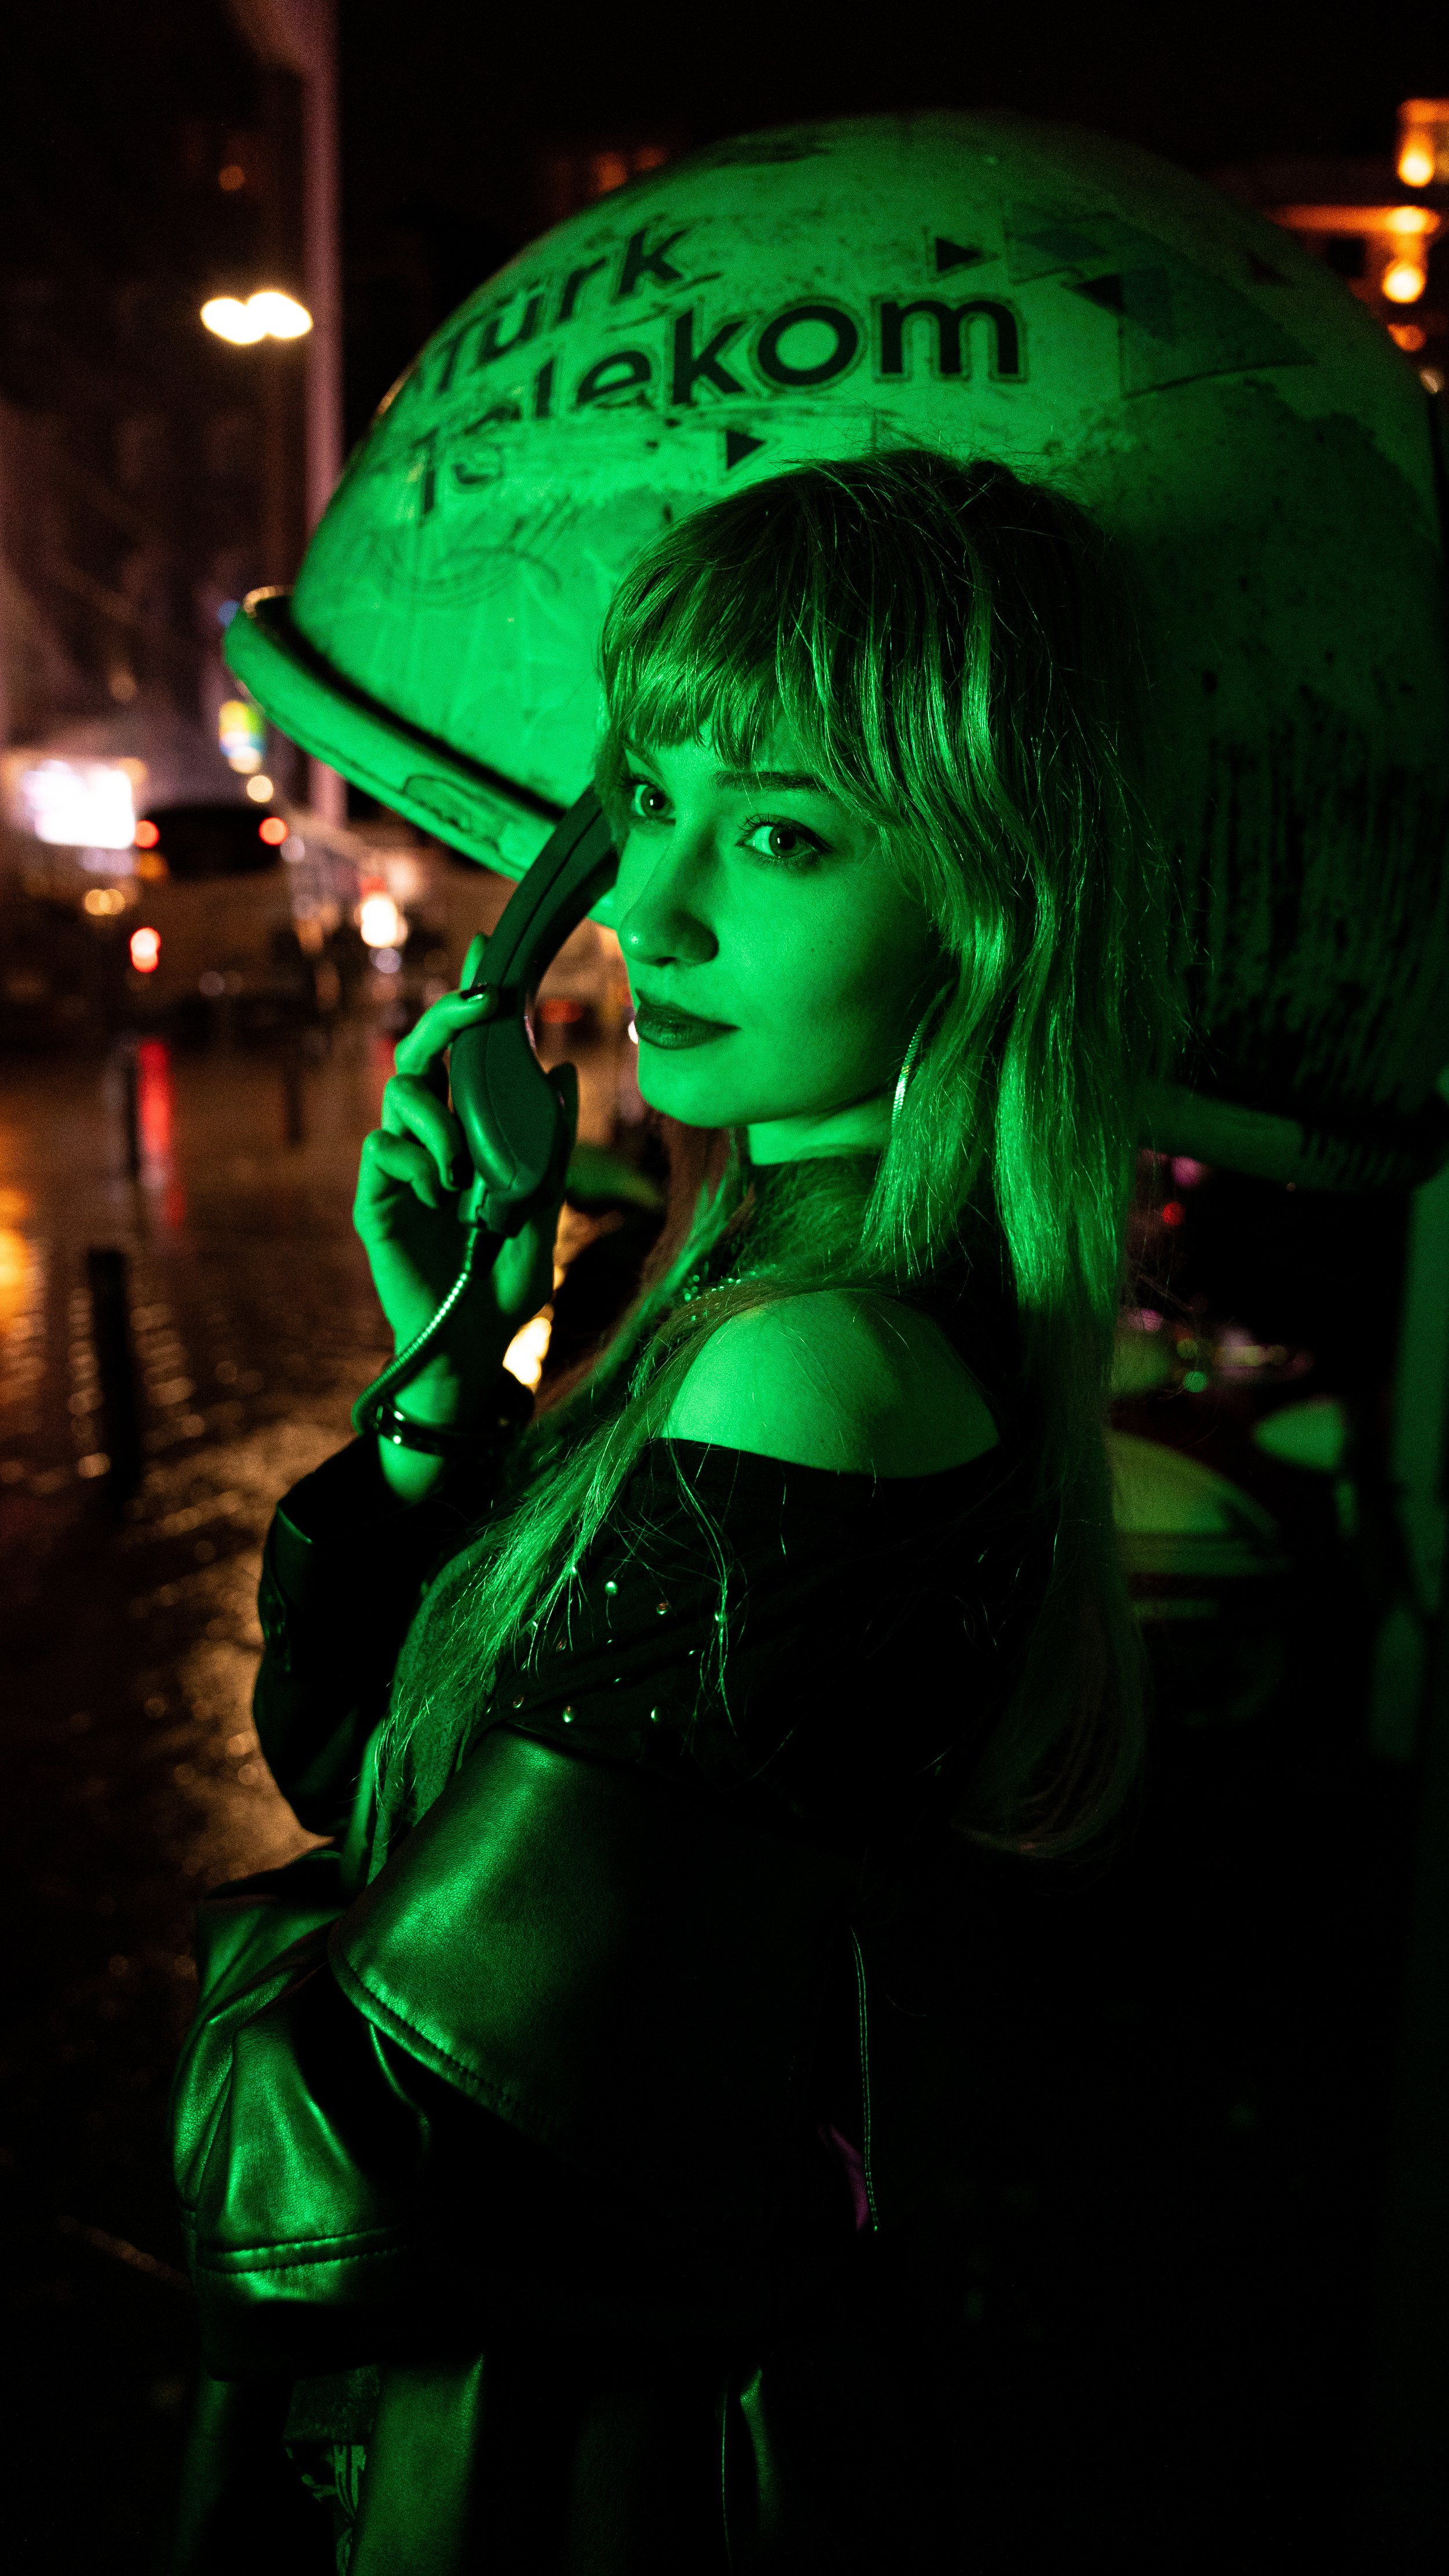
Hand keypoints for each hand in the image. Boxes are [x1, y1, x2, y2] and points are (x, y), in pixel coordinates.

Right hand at [353, 937, 578, 1415]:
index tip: (489, 950)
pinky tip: (438, 1197)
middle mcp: (431, 1138)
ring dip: (440, 1119)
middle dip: (451, 1017)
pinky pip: (384, 1148)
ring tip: (463, 1172)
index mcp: (472, 1132)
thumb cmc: (506, 1279)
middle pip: (423, 1053)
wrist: (471, 1344)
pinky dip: (418, 1162)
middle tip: (485, 1000)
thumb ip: (551, 1144)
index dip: (472, 1001)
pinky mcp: (373, 1197)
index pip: (468, 1054)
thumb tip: (564, 1071)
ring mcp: (399, 1165)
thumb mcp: (545, 1207)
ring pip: (401, 1094)